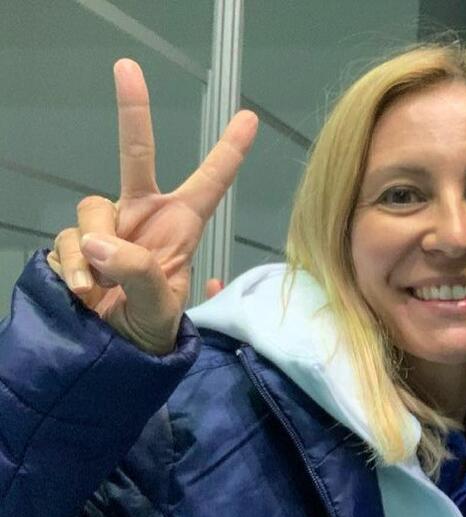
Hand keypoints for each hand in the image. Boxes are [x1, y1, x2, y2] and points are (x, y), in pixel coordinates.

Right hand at [46, 59, 257, 353]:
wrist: (116, 352)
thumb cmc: (153, 326)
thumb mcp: (161, 307)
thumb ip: (138, 272)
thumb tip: (98, 240)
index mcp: (181, 225)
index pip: (210, 182)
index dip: (229, 151)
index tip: (249, 118)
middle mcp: (144, 216)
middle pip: (137, 154)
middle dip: (133, 111)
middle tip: (127, 67)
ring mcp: (108, 227)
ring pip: (92, 211)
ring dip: (97, 251)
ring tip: (106, 290)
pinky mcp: (77, 243)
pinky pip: (69, 242)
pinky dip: (75, 269)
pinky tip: (87, 293)